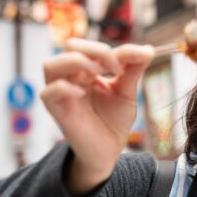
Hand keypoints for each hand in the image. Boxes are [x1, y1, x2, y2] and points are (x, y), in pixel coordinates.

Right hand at [40, 39, 153, 195]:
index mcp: (87, 70)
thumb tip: (148, 49)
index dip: (116, 49)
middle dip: (96, 51)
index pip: (92, 46)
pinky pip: (48, 92)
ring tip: (97, 73)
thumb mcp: (127, 92)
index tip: (141, 57)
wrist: (109, 150)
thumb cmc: (114, 121)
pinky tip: (83, 93)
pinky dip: (64, 88)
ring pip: (51, 65)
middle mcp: (71, 77)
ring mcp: (61, 93)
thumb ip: (133, 70)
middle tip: (117, 68)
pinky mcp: (56, 111)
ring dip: (76, 62)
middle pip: (71, 47)